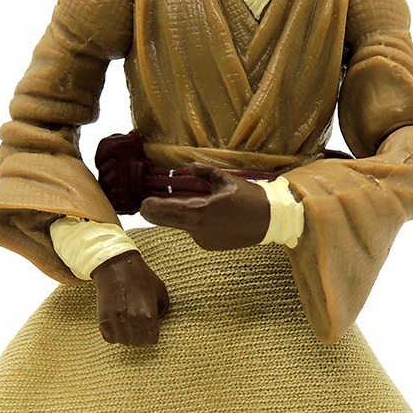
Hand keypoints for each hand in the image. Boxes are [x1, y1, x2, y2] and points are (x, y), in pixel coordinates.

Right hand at [90, 250, 170, 345]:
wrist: (116, 266)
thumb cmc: (141, 276)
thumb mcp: (160, 290)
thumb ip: (164, 308)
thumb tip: (159, 320)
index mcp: (149, 314)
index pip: (152, 338)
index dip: (153, 336)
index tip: (151, 332)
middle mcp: (132, 319)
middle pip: (138, 342)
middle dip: (141, 339)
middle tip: (140, 332)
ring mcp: (116, 320)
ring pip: (124, 342)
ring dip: (128, 338)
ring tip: (130, 330)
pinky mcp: (103, 318)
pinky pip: (109, 337)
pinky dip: (114, 336)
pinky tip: (119, 328)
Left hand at [139, 166, 269, 250]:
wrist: (269, 220)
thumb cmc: (249, 198)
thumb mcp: (225, 180)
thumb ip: (204, 172)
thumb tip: (188, 167)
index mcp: (200, 210)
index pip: (167, 209)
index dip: (152, 207)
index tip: (143, 203)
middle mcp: (198, 228)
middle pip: (168, 221)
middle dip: (155, 214)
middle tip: (145, 207)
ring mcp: (203, 239)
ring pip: (183, 226)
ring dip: (177, 217)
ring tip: (172, 206)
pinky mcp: (210, 245)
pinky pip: (195, 232)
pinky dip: (194, 224)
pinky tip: (204, 216)